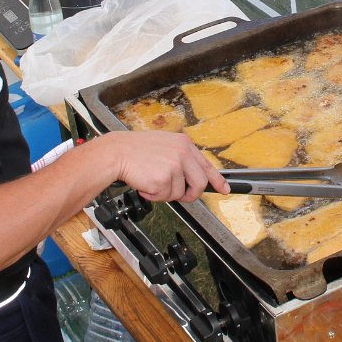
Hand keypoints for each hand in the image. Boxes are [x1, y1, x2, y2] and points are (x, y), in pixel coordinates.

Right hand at [107, 131, 228, 202]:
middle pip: (200, 184)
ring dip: (165, 194)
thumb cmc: (136, 150)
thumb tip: (193, 177)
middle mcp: (182, 154)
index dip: (217, 180)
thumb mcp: (165, 145)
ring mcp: (174, 166)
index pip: (207, 165)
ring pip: (179, 193)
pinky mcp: (163, 179)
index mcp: (184, 144)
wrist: (116, 152)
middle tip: (180, 196)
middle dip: (191, 195)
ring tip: (151, 182)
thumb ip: (181, 158)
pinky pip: (164, 197)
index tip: (224, 189)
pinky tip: (145, 184)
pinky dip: (153, 196)